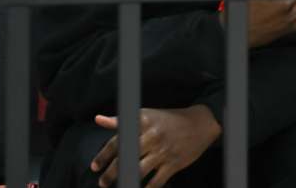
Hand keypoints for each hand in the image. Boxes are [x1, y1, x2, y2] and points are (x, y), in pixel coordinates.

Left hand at [90, 105, 220, 187]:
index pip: (118, 140)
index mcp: (143, 122)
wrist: (201, 123)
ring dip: (125, 181)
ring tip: (118, 187)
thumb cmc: (170, 119)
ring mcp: (163, 151)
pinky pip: (156, 181)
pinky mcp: (174, 163)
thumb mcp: (146, 115)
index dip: (104, 155)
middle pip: (125, 157)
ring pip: (138, 171)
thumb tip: (98, 120)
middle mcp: (152, 136)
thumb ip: (122, 121)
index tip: (94, 166)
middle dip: (111, 173)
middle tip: (102, 182)